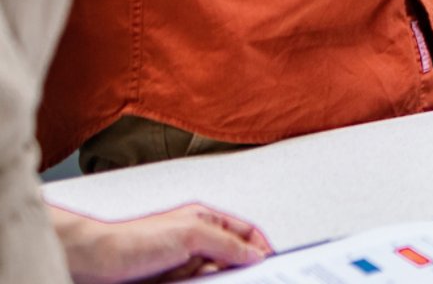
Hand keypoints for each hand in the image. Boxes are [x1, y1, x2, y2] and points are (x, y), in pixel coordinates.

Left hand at [51, 203, 272, 282]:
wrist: (93, 265)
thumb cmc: (135, 240)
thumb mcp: (190, 235)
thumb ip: (226, 243)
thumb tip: (255, 254)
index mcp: (205, 221)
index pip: (245, 233)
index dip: (260, 248)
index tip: (273, 266)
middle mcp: (196, 242)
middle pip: (231, 259)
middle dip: (241, 272)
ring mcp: (182, 266)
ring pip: (213, 278)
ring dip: (220, 283)